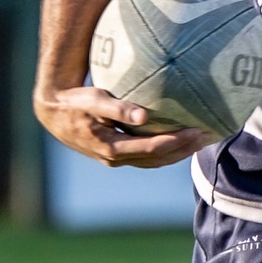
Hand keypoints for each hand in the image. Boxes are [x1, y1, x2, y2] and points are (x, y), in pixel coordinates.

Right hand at [35, 85, 212, 168]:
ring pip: (154, 161)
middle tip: (208, 136)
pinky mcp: (117, 155)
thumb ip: (117, 108)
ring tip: (201, 140)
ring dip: (179, 153)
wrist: (53, 113)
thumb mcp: (93, 100)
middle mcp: (115, 158)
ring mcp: (116, 159)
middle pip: (159, 159)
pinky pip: (147, 157)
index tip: (197, 130)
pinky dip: (166, 151)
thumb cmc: (74, 102)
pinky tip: (181, 140)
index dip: (177, 141)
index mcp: (111, 147)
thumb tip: (144, 116)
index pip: (153, 148)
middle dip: (184, 149)